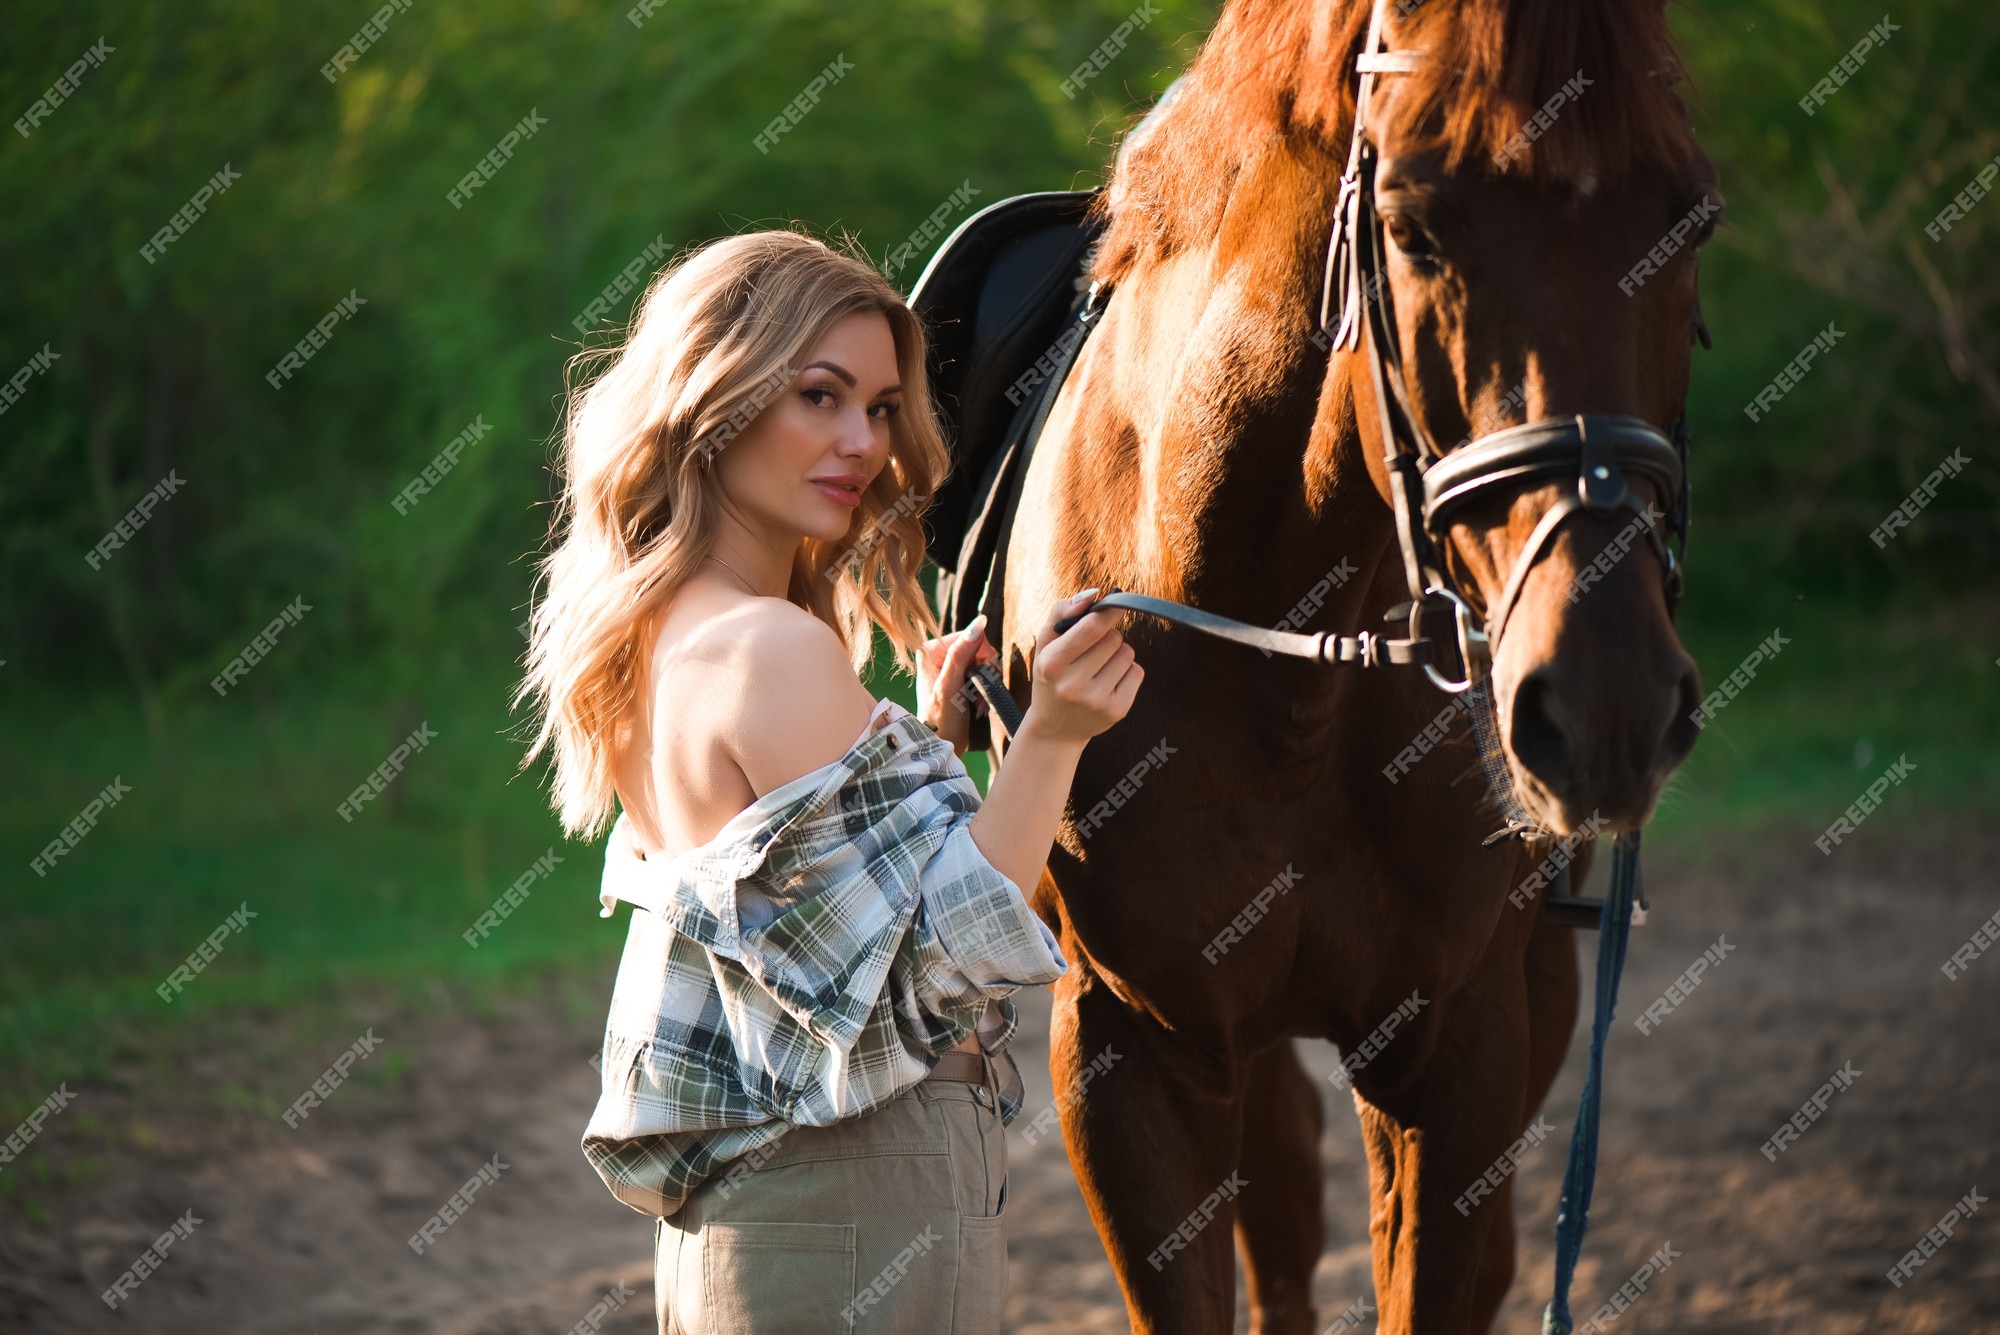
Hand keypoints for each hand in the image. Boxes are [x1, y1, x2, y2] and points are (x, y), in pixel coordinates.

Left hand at [917, 613, 997, 756]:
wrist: (941, 744)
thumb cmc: (941, 719)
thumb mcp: (951, 685)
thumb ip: (962, 653)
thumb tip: (980, 622)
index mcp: (931, 649)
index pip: (971, 636)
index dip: (983, 655)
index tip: (981, 677)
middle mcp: (938, 653)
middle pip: (978, 648)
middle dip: (985, 671)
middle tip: (978, 693)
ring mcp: (948, 665)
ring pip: (982, 661)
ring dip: (986, 682)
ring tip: (977, 701)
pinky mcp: (957, 676)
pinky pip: (980, 672)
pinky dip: (983, 688)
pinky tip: (978, 702)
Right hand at [1021, 589, 1142, 746]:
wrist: (1055, 729)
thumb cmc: (1051, 677)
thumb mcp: (1045, 644)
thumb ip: (1062, 612)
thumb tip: (1092, 595)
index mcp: (1052, 664)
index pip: (1090, 628)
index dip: (1108, 612)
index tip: (1116, 602)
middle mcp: (1073, 685)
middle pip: (1113, 638)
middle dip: (1107, 636)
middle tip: (1092, 650)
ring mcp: (1097, 701)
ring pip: (1127, 653)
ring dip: (1117, 654)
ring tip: (1098, 668)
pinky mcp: (1117, 711)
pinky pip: (1137, 672)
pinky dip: (1127, 671)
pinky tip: (1108, 682)